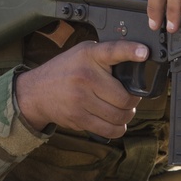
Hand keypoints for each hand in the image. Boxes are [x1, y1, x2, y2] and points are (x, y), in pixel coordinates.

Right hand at [16, 41, 147, 137]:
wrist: (36, 92)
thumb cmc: (66, 71)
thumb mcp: (83, 54)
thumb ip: (106, 57)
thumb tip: (137, 65)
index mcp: (89, 56)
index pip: (113, 51)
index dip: (130, 51)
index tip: (144, 53)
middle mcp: (85, 76)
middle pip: (124, 97)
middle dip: (133, 101)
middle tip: (130, 98)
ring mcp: (81, 99)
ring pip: (119, 115)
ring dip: (127, 116)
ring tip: (123, 110)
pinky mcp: (78, 118)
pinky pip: (109, 130)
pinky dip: (118, 128)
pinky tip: (115, 122)